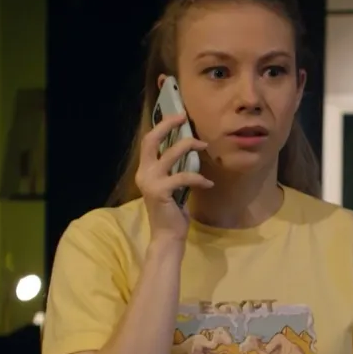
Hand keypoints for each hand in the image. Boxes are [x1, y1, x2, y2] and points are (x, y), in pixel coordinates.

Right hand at [135, 114, 213, 244]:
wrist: (168, 236)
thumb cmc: (172, 211)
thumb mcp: (172, 186)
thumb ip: (175, 169)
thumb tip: (189, 150)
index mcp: (145, 170)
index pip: (149, 142)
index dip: (162, 126)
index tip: (178, 116)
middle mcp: (144, 173)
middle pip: (151, 140)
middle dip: (167, 125)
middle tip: (184, 118)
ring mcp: (150, 182)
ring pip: (170, 154)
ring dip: (189, 146)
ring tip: (204, 145)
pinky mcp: (160, 191)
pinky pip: (184, 177)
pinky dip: (199, 178)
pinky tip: (208, 183)